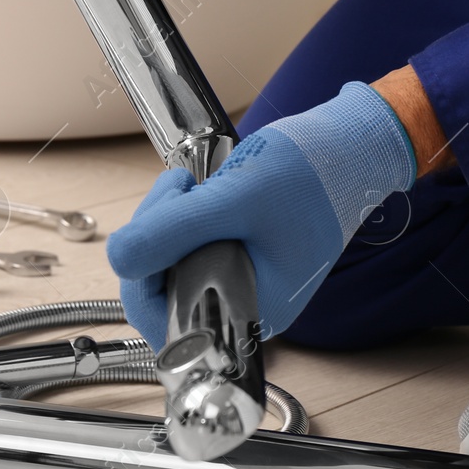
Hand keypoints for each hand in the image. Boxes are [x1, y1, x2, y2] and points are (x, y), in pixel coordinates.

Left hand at [106, 83, 418, 346]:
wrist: (351, 149)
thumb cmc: (310, 176)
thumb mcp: (236, 198)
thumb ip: (174, 231)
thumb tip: (117, 256)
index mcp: (250, 314)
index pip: (167, 319)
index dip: (146, 271)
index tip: (164, 214)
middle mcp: (242, 309)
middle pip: (162, 294)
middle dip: (155, 239)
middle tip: (179, 189)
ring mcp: (239, 285)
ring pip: (170, 269)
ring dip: (167, 224)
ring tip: (191, 185)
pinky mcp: (236, 260)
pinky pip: (189, 252)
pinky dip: (183, 221)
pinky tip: (200, 192)